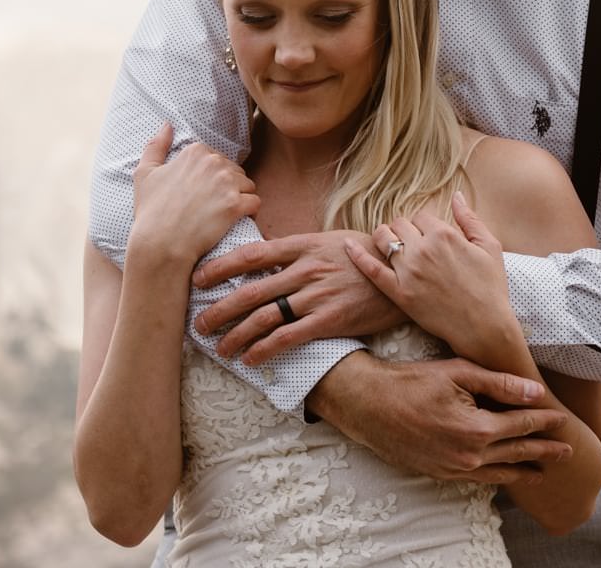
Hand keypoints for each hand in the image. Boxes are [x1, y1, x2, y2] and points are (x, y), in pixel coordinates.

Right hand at [131, 123, 259, 264]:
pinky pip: (255, 203)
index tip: (203, 194)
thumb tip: (167, 124)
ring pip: (248, 185)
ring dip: (241, 199)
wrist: (160, 244)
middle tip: (213, 206)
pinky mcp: (235, 205)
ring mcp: (226, 183)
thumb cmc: (151, 211)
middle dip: (229, 187)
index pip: (218, 159)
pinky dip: (250, 212)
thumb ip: (156, 146)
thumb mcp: (144, 174)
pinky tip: (237, 220)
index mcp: (195, 152)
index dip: (213, 178)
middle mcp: (213, 163)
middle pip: (235, 171)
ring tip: (226, 214)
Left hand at [191, 229, 403, 363]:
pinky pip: (289, 337)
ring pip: (265, 317)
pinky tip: (249, 359)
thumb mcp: (328, 241)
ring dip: (236, 335)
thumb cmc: (363, 256)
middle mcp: (305, 269)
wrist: (403, 272)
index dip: (220, 267)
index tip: (197, 278)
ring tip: (219, 348)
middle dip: (219, 310)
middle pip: (250, 291)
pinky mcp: (330, 320)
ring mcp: (317, 295)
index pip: (251, 254)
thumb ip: (296, 251)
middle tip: (197, 325)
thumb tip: (263, 256)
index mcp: (302, 246)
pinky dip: (265, 349)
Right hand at [309, 352, 572, 484]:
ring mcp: (454, 468)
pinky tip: (506, 475)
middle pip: (517, 452)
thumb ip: (499, 383)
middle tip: (568, 450)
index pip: (521, 424)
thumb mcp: (457, 372)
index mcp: (477, 428)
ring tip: (545, 470)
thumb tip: (535, 391)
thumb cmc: (410, 382)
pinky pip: (478, 480)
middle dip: (544, 450)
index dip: (545, 420)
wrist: (368, 405)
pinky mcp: (440, 473)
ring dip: (526, 469)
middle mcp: (469, 454)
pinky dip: (498, 478)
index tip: (563, 419)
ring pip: (500, 472)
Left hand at [346, 191, 514, 358]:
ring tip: (389, 244)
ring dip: (384, 237)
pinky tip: (347, 245)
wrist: (484, 326)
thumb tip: (456, 195)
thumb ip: (469, 218)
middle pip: (399, 224)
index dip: (423, 224)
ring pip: (383, 239)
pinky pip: (371, 269)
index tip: (427, 236)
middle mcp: (423, 249)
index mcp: (444, 235)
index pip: (420, 216)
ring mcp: (408, 272)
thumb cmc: (491, 287)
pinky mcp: (399, 293)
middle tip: (410, 243)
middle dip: (404, 230)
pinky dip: (357, 255)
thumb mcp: (489, 247)